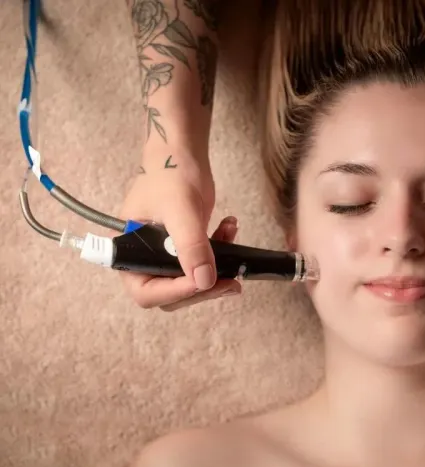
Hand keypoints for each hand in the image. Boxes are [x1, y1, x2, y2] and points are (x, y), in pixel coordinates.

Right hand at [118, 153, 241, 310]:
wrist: (182, 153)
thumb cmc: (171, 175)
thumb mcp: (182, 212)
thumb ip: (191, 247)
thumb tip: (204, 281)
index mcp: (129, 252)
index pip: (146, 291)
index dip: (175, 292)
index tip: (204, 281)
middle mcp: (144, 259)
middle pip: (171, 294)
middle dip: (203, 288)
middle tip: (232, 281)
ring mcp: (164, 255)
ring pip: (190, 282)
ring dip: (216, 272)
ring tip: (234, 248)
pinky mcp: (184, 248)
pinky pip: (202, 264)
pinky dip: (221, 253)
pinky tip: (230, 228)